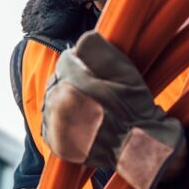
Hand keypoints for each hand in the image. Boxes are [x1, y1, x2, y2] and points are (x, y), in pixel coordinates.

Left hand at [41, 31, 185, 188]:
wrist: (138, 146)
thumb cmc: (134, 109)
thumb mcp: (123, 69)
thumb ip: (96, 47)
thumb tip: (80, 41)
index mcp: (71, 84)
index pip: (65, 60)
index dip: (81, 62)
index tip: (95, 71)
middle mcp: (59, 107)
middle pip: (57, 80)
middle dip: (72, 81)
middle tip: (95, 90)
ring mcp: (57, 128)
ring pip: (52, 101)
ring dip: (66, 100)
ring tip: (89, 106)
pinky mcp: (57, 145)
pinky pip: (50, 123)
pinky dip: (61, 120)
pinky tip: (81, 120)